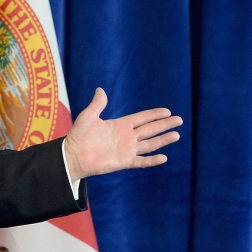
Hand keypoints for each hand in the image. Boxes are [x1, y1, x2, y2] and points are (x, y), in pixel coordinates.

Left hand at [64, 88, 181, 180]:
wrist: (73, 155)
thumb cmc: (78, 136)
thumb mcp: (88, 116)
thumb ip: (98, 104)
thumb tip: (100, 89)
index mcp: (120, 125)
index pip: (142, 118)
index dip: (154, 115)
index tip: (167, 111)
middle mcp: (126, 137)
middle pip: (150, 129)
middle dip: (164, 125)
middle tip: (179, 120)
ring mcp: (126, 150)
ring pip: (149, 144)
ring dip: (163, 140)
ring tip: (176, 135)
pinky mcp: (124, 161)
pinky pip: (141, 161)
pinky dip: (152, 160)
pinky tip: (164, 157)